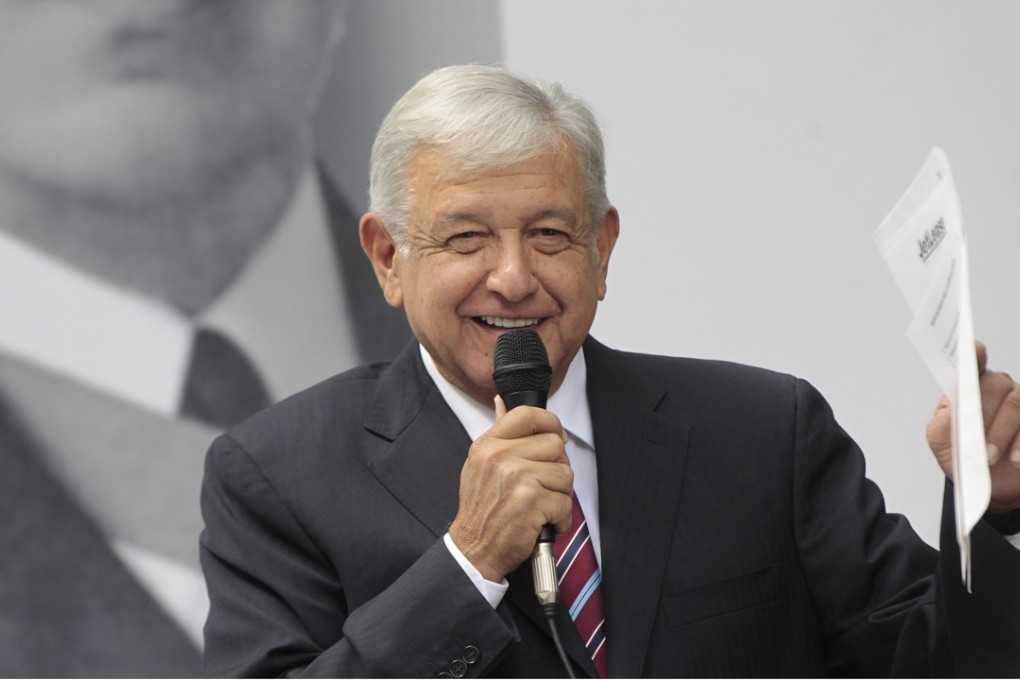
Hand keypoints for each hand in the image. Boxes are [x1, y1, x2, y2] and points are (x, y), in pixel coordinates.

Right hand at [448, 397, 573, 581]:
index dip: (550, 423)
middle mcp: (501, 457)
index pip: (527, 414)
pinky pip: (565, 502)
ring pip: (565, 474)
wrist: (473, 549)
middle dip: (556, 467)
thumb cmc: (481, 509)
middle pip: (555, 445)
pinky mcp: (532, 501)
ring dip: (559, 495)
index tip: (555, 437)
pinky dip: (559, 518)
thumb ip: (498, 434)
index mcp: (488, 445)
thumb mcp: (480, 464)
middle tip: (542, 485)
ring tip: (540, 506)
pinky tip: (541, 523)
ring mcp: (517, 478)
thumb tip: (502, 401)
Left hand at [927, 342, 1019, 511]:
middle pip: (995, 387)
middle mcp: (1000, 387)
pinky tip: (1016, 459)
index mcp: (970, 387)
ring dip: (1001, 434)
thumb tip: (951, 410)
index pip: (972, 366)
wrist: (990, 485)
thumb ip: (942, 423)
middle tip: (978, 447)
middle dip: (983, 417)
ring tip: (990, 458)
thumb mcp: (942, 443)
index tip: (975, 348)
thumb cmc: (964, 457)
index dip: (974, 356)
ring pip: (1017, 405)